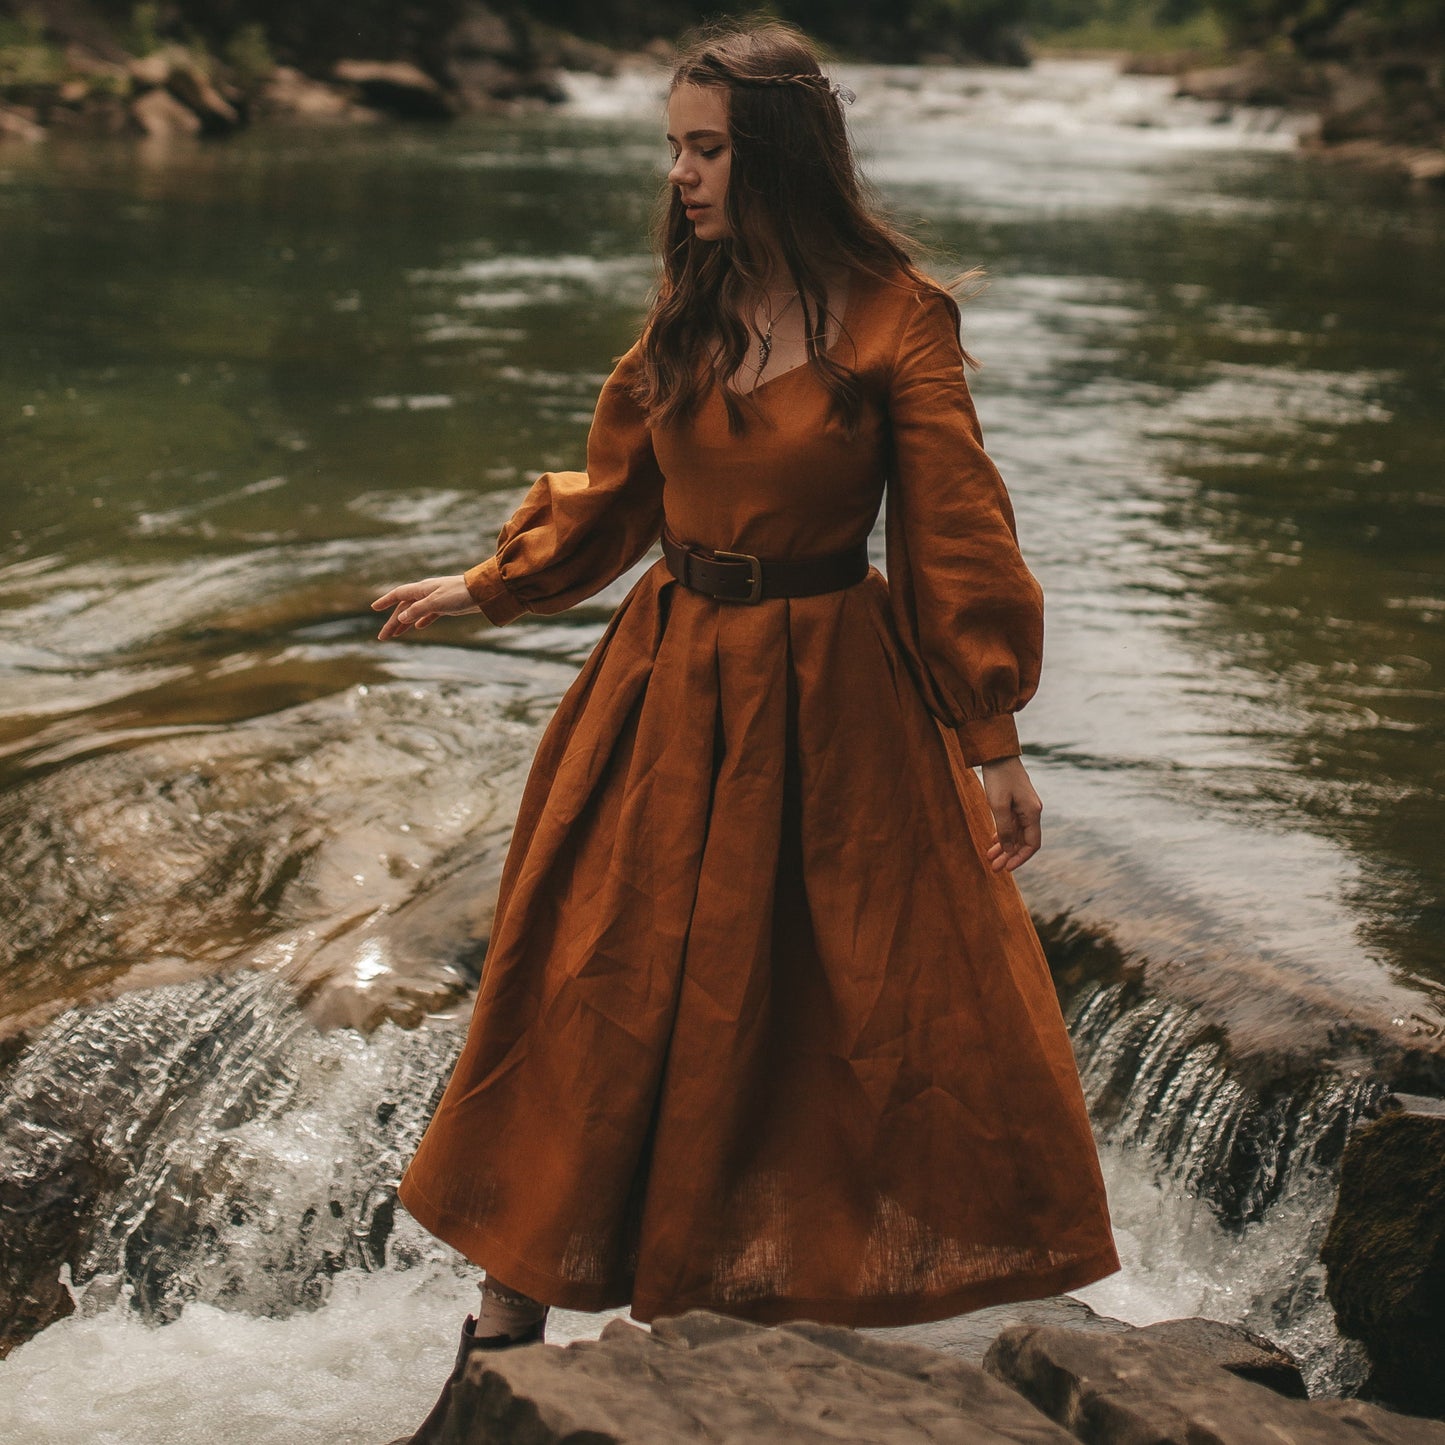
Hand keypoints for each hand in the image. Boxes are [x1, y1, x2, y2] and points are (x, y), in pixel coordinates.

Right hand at [371, 575, 479, 639]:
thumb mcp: (436, 603)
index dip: (386, 601)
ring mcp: (436, 600)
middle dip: (393, 622)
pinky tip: (416, 627)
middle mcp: (427, 593)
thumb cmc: (459, 594)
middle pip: (404, 608)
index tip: (374, 608)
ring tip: (395, 634)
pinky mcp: (446, 606)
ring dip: (404, 623)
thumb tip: (401, 618)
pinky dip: (421, 620)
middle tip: (382, 637)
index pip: (399, 594)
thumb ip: (418, 610)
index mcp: (422, 589)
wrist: (483, 593)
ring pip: (415, 612)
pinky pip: (428, 614)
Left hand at [981, 755, 1041, 872]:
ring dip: (1004, 846)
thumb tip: (1009, 851)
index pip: (1032, 844)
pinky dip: (1003, 834)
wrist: (997, 754)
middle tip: (994, 868)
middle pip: (1023, 841)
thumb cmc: (999, 778)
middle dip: (1009, 855)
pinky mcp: (1015, 802)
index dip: (1020, 858)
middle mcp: (1032, 811)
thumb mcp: (998, 806)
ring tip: (990, 857)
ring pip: (1016, 833)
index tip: (1007, 868)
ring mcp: (1024, 807)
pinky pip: (1012, 824)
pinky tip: (993, 840)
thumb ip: (1005, 829)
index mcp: (1032, 813)